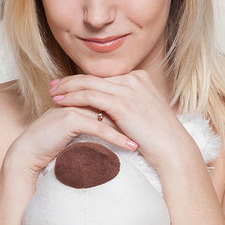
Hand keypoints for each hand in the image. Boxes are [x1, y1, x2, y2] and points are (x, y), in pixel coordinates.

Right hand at [4, 102, 138, 181]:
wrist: (29, 152)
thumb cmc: (53, 143)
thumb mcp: (78, 130)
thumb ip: (95, 122)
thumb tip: (117, 127)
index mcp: (82, 97)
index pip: (113, 98)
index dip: (132, 109)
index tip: (150, 122)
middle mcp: (79, 97)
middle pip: (114, 103)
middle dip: (136, 116)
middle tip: (155, 129)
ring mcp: (74, 106)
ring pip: (109, 114)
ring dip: (130, 127)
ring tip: (147, 139)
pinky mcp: (70, 119)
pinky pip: (99, 127)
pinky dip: (116, 137)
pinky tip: (130, 146)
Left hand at [48, 70, 200, 170]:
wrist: (172, 148)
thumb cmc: (158, 138)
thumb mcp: (142, 114)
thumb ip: (126, 106)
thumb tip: (107, 111)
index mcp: (139, 78)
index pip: (104, 77)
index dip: (83, 80)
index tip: (67, 86)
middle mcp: (133, 79)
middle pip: (94, 76)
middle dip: (70, 81)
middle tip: (54, 86)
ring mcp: (128, 89)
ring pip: (88, 83)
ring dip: (67, 88)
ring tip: (52, 93)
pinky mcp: (121, 102)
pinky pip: (89, 96)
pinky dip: (72, 97)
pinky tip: (60, 102)